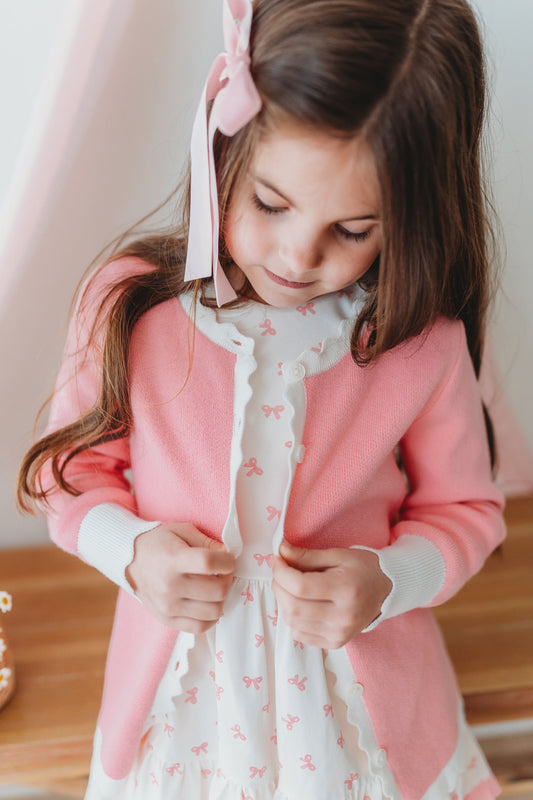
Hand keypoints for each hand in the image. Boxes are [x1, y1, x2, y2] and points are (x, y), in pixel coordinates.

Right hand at [126, 524, 234, 631]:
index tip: (228, 558)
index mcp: (173, 559)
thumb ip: (206, 542)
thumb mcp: (182, 530)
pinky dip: (211, 617)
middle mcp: (169, 586)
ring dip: (221, 598)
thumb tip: (227, 555)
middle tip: (222, 572)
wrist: (130, 561)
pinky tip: (208, 603)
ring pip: (213, 611)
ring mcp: (167, 607)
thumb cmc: (160, 543)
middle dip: (227, 579)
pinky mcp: (167, 620)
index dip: (227, 561)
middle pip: (217, 591)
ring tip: (214, 586)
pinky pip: (200, 627)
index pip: (209, 563)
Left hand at [272, 540, 391, 648]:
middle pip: (293, 606)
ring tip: (290, 587)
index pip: (300, 587)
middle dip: (278, 586)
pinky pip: (300, 634)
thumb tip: (280, 552)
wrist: (386, 591)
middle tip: (281, 571)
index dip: (281, 572)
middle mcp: (343, 617)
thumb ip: (307, 556)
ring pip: (293, 622)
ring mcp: (339, 633)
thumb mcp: (338, 555)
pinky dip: (292, 618)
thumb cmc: (363, 568)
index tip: (277, 559)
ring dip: (283, 602)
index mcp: (346, 590)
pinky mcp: (335, 643)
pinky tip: (300, 604)